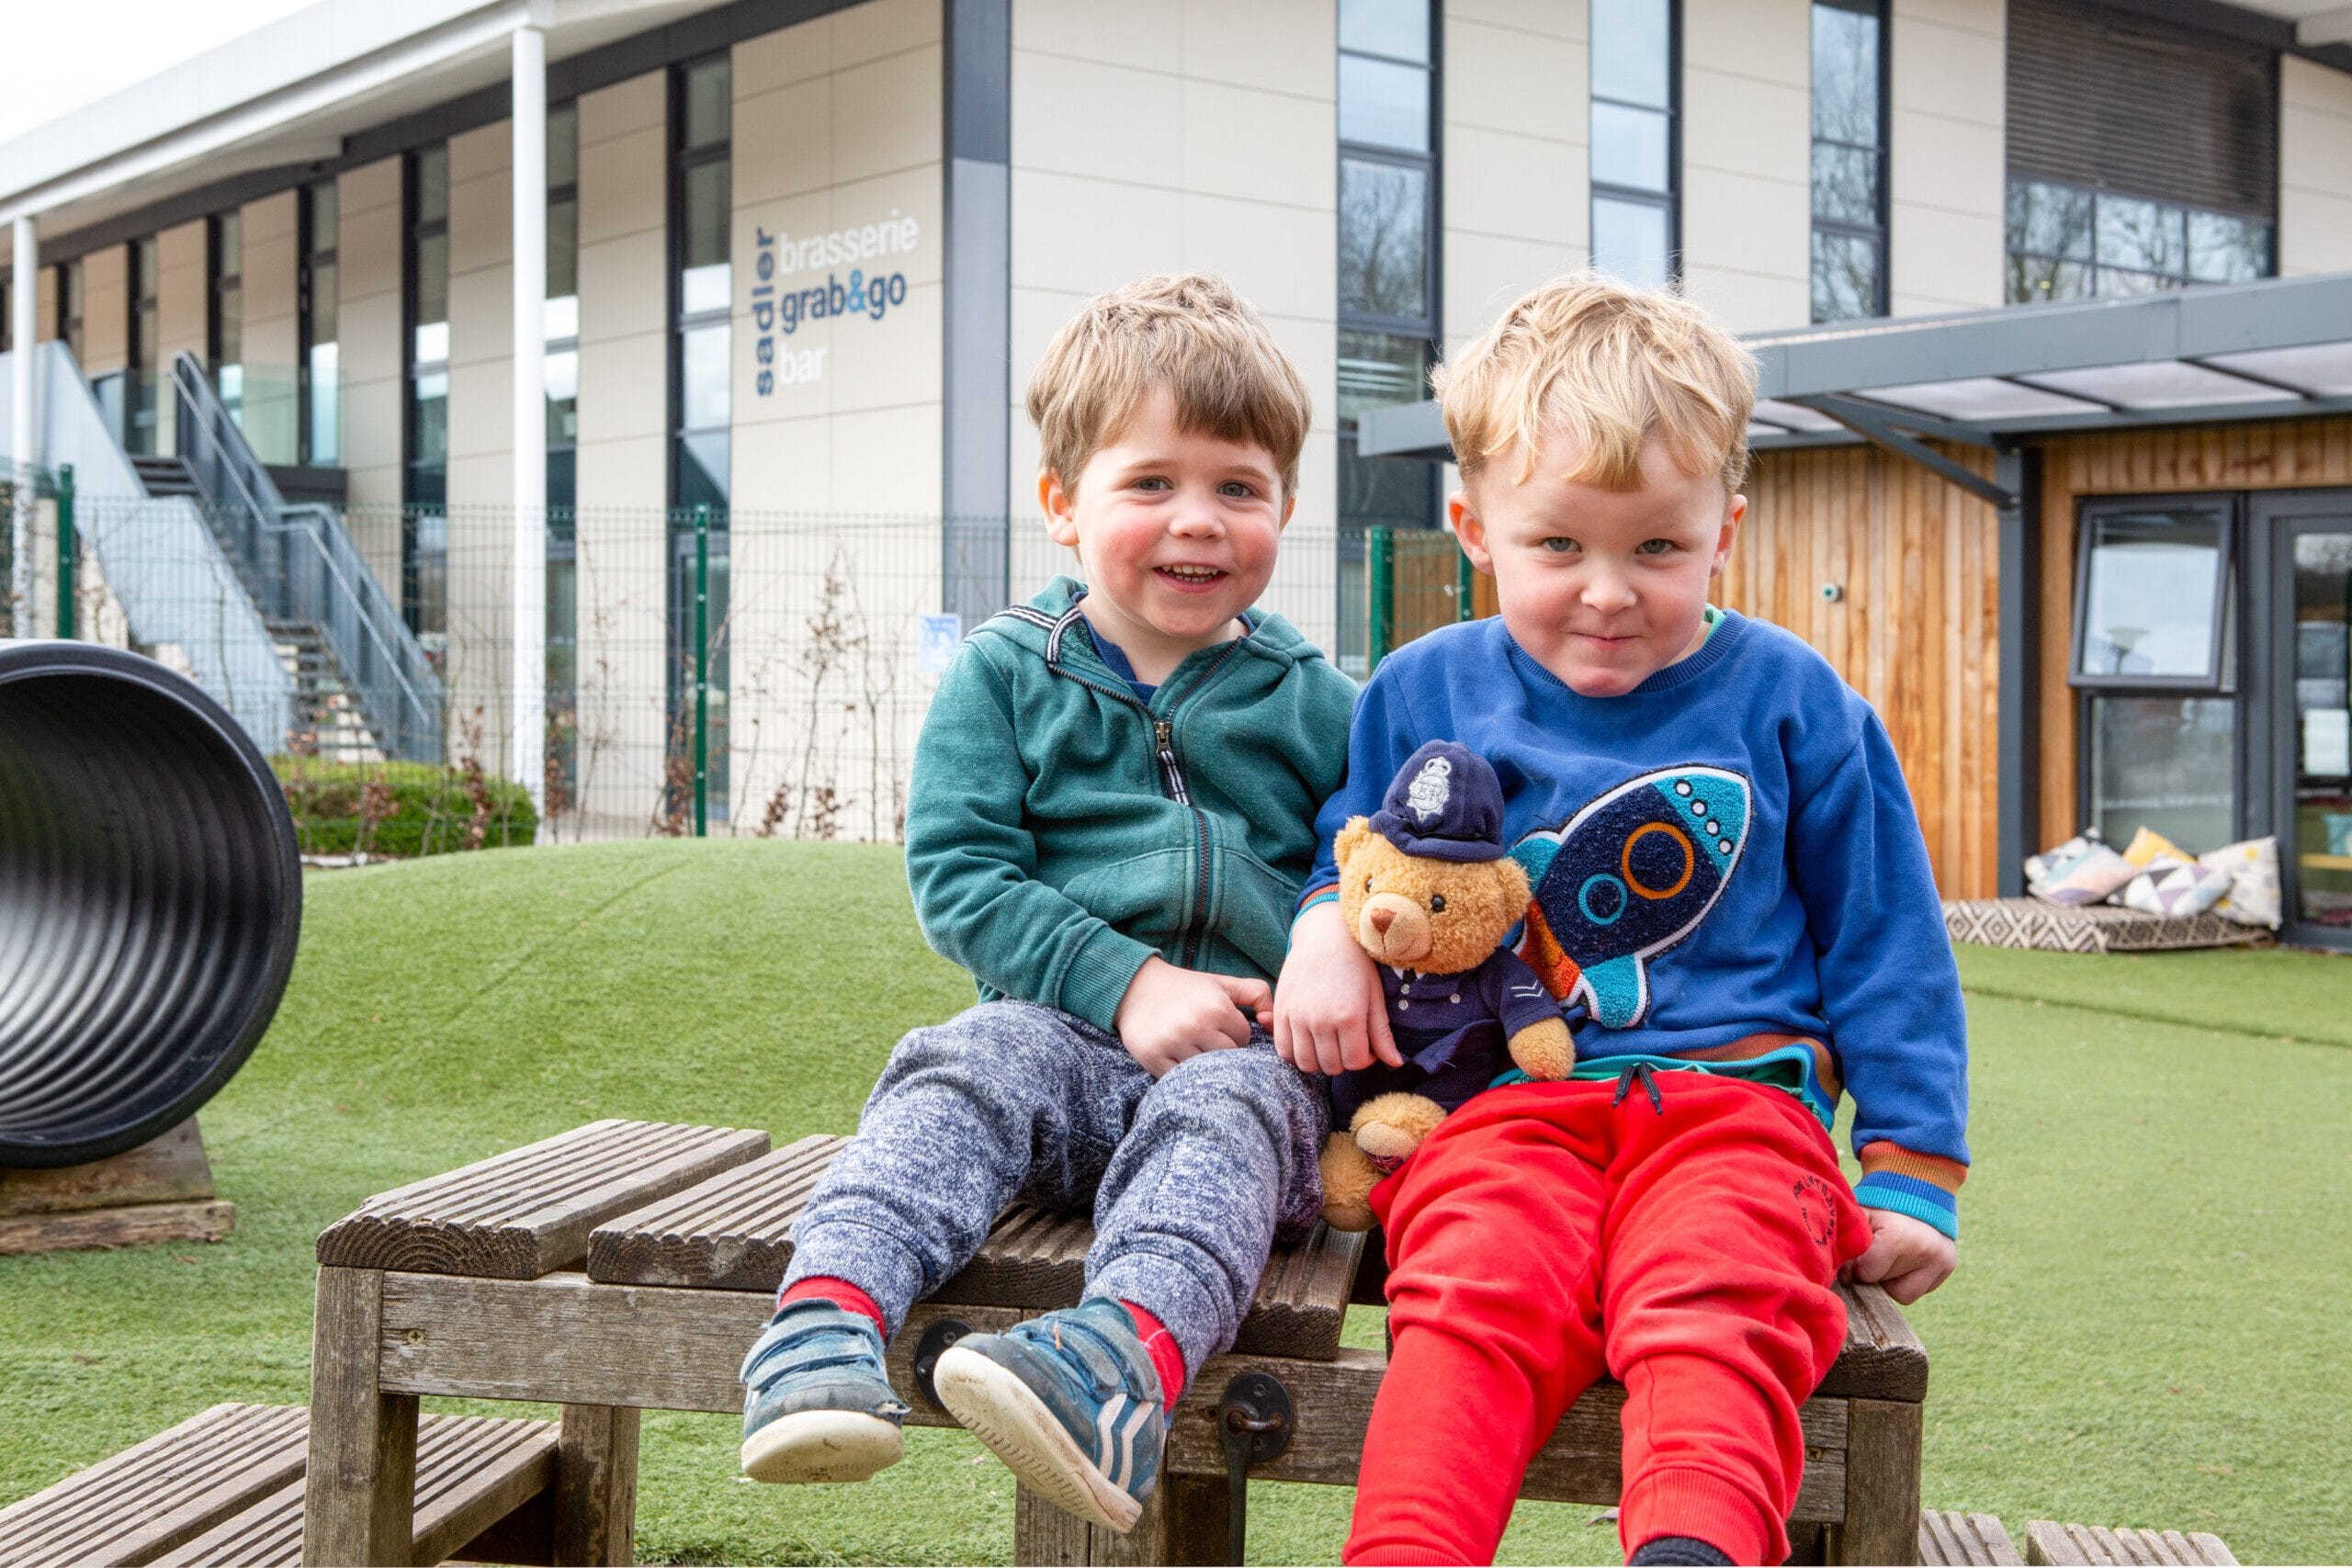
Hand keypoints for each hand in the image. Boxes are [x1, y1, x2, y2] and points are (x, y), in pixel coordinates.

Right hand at [1113, 957, 1269, 1076]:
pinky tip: (1178, 1057)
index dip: (1234, 1034)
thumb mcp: (1222, 983)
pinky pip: (1180, 1080)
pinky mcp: (1154, 1058)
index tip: (1219, 1027)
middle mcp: (1196, 1026)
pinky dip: (1182, 1075)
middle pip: (1228, 1058)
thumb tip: (1272, 1021)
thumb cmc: (1185, 988)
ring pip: (1207, 1072)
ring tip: (1194, 1049)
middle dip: (1222, 1051)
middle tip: (1206, 1040)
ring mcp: (1174, 1044)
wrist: (1134, 988)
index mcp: (1216, 1008)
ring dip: (1203, 1065)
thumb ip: (1256, 993)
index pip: (1244, 1039)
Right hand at [1272, 903, 1403, 1075]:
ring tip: (1328, 1042)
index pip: (1356, 1062)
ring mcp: (1296, 1017)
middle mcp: (1320, 1020)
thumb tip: (1395, 1064)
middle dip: (1344, 1060)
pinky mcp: (1280, 1012)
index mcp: (1349, 1017)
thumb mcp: (1374, 997)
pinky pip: (1284, 1050)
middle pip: (1331, 1067)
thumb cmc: (1355, 964)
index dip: (1365, 1058)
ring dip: (1319, 1060)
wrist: (1324, 935)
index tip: (1366, 1045)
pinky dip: (1296, 1053)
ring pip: (1306, 1064)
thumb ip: (1381, 1034)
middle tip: (1348, 1042)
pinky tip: (1308, 1040)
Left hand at [1840, 1208, 1955, 1304]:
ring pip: (1905, 1295)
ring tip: (1892, 1255)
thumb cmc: (1879, 1204)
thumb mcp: (1858, 1218)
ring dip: (1893, 1280)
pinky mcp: (1949, 1266)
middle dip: (1876, 1272)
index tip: (1858, 1252)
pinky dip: (1909, 1278)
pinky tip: (1906, 1257)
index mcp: (1899, 1237)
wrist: (1915, 1187)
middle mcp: (1926, 1252)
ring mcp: (1942, 1260)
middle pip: (1885, 1285)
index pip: (1867, 1273)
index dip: (1857, 1266)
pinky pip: (1921, 1289)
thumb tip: (1841, 1279)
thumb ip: (1847, 1246)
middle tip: (1877, 1249)